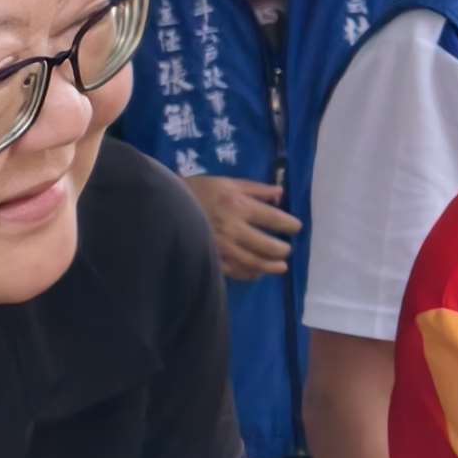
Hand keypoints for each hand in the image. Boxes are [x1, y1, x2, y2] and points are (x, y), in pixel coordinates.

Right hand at [179, 174, 299, 282]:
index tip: (295, 228)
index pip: (274, 219)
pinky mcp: (210, 260)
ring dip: (271, 266)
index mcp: (239, 206)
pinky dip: (250, 274)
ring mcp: (222, 248)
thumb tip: (280, 193)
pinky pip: (235, 272)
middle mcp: (233, 229)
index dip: (290, 225)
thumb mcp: (226, 183)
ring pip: (254, 263)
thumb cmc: (196, 191)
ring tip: (281, 267)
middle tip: (287, 249)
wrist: (161, 207)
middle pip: (268, 246)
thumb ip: (255, 189)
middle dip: (282, 249)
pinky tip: (257, 273)